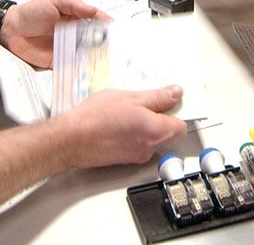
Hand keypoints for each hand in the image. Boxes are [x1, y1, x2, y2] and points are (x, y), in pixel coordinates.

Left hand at [0, 0, 110, 67]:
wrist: (11, 30)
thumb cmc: (30, 13)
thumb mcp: (54, 1)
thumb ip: (74, 5)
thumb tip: (93, 10)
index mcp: (74, 17)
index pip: (95, 20)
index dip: (106, 25)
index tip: (116, 30)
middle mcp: (72, 33)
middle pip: (94, 39)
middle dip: (104, 44)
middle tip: (115, 49)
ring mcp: (66, 48)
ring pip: (85, 54)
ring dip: (94, 58)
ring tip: (106, 62)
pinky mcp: (58, 61)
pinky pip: (72, 66)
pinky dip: (79, 69)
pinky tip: (87, 71)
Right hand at [54, 86, 186, 168]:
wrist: (72, 140)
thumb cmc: (97, 118)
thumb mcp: (130, 97)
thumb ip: (157, 97)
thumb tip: (175, 93)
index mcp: (156, 131)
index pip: (182, 127)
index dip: (177, 113)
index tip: (168, 102)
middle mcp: (150, 147)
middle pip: (168, 134)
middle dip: (161, 119)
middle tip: (144, 104)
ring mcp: (137, 156)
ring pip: (152, 139)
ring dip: (145, 127)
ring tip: (126, 112)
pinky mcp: (125, 160)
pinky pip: (138, 145)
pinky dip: (133, 135)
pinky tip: (118, 123)